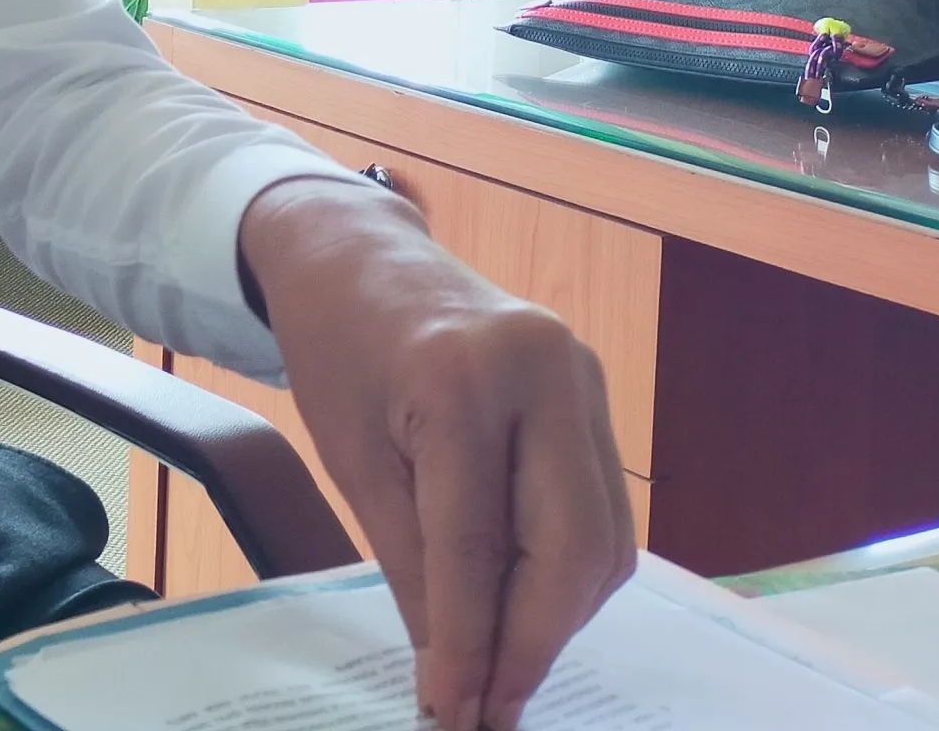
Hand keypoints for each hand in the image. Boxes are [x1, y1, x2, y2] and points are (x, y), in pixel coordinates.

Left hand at [236, 177, 635, 730]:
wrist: (358, 255)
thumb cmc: (337, 349)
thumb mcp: (351, 458)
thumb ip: (410, 564)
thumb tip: (452, 672)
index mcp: (461, 379)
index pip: (478, 542)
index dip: (470, 641)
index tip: (455, 713)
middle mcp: (544, 372)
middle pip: (569, 548)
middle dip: (532, 643)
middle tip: (490, 708)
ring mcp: (583, 377)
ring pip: (600, 539)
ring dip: (556, 616)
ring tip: (500, 668)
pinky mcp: (595, 391)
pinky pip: (601, 508)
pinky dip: (568, 571)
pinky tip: (523, 606)